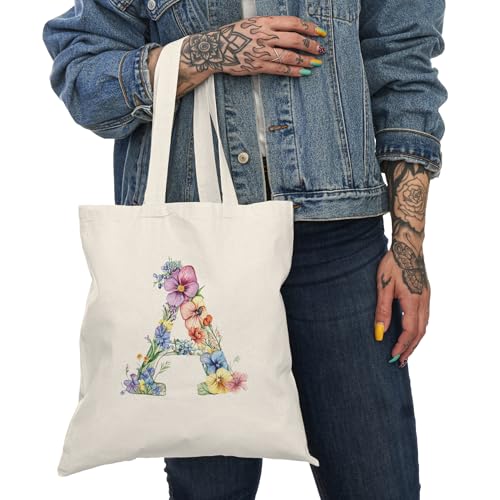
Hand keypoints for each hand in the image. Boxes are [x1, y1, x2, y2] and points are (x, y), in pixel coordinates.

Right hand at [182, 16, 326, 77]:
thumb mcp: (253, 23)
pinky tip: (303, 72)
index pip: (293, 23)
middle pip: (294, 39)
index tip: (320, 32)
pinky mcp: (258, 66)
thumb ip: (271, 26)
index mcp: (265, 22)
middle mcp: (265, 36)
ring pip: (289, 56)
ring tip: (316, 62)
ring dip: (305, 60)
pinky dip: (293, 71)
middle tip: (321, 49)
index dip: (309, 28)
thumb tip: (291, 30)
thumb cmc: (234, 35)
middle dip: (311, 45)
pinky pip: (280, 69)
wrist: (216, 48)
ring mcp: (262, 52)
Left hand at [374, 159, 431, 367]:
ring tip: (404, 352)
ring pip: (424, 326)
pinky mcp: (426, 294)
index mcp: (413, 301)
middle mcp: (424, 301)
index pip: (409, 331)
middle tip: (399, 362)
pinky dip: (418, 330)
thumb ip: (382, 310)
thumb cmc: (392, 263)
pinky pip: (424, 318)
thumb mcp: (383, 286)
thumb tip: (380, 332)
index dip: (401, 346)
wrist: (408, 246)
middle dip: (409, 348)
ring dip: (415, 341)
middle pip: (419, 332)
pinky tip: (410, 333)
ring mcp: (427, 298)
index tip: (392, 357)